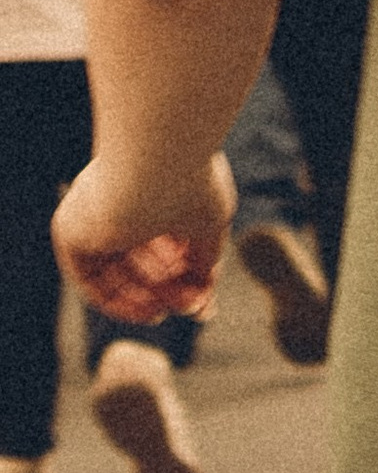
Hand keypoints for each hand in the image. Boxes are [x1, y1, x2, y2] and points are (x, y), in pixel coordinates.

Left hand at [53, 152, 235, 322]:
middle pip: (141, 254)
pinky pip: (91, 277)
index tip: (204, 292)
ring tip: (175, 308)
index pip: (164, 232)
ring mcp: (94, 211)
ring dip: (148, 295)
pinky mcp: (72, 228)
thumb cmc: (192, 183)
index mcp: (154, 180)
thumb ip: (205, 260)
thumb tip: (202, 295)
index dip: (185, 266)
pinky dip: (119, 299)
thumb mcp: (210, 224)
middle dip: (168, 284)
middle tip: (192, 305)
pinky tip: (150, 311)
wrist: (158, 162)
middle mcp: (121, 193)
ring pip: (118, 268)